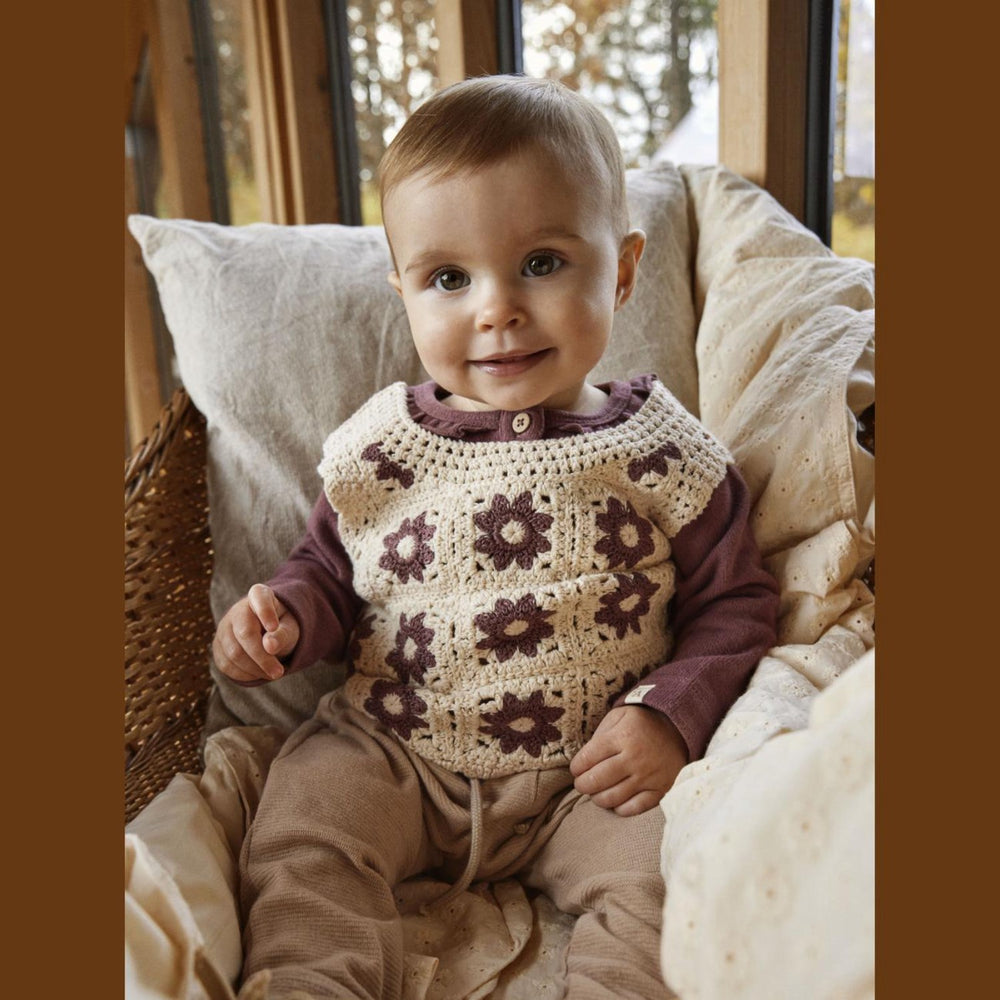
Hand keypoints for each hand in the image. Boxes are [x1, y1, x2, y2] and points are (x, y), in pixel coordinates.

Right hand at [212, 584, 299, 683]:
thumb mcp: (291, 628)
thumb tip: (269, 646)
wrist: (268, 634)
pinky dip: (244, 675)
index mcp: (259, 596)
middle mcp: (237, 610)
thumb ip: (283, 634)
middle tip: (279, 672)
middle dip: (262, 658)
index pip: (259, 598)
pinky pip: (226, 665)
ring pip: (233, 654)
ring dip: (255, 669)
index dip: (265, 613)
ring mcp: (224, 628)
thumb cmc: (282, 627)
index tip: (273, 627)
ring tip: (272, 672)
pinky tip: (258, 673)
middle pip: (245, 634)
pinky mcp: (217, 646)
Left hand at [570, 706, 688, 815]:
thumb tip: (584, 760)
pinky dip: (620, 808)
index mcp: (622, 736)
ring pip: (613, 797)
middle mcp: (635, 757)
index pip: (587, 758)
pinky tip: (615, 801)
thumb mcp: (619, 716)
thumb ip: (600, 734)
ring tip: (596, 793)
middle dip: (583, 785)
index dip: (576, 767)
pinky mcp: (661, 789)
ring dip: (598, 798)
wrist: (679, 729)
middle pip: (597, 780)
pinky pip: (635, 808)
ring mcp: (649, 776)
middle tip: (582, 784)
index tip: (576, 769)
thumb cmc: (641, 724)